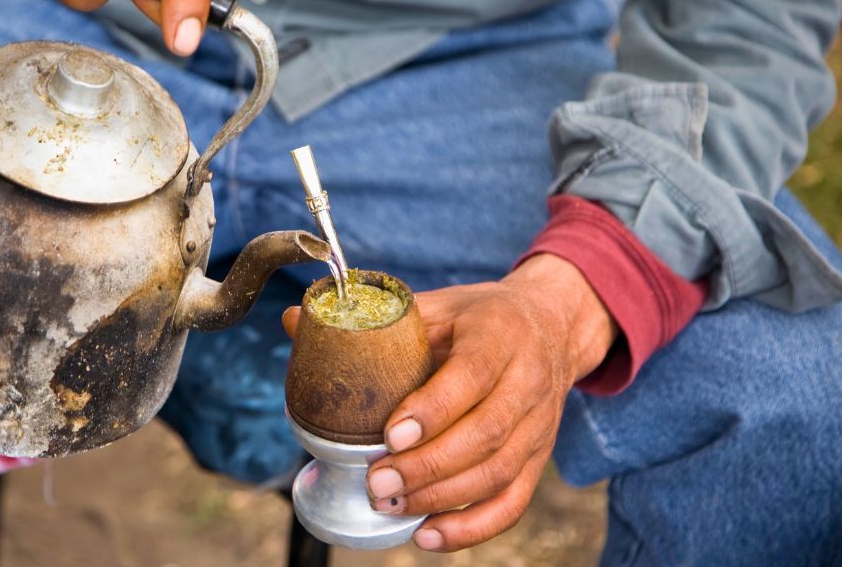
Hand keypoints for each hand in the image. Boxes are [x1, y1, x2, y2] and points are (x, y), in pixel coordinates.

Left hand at [282, 254, 615, 551]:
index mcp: (500, 333)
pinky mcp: (538, 458)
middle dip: (428, 465)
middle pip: (486, 434)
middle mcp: (528, 380)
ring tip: (390, 505)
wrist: (551, 327)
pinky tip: (427, 535)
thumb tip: (290, 321)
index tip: (389, 434)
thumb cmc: (478, 318)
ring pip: (497, 473)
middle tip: (377, 482)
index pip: (473, 375)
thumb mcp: (435, 305)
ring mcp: (538, 425)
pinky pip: (512, 503)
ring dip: (442, 498)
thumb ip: (372, 319)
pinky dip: (471, 528)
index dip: (432, 409)